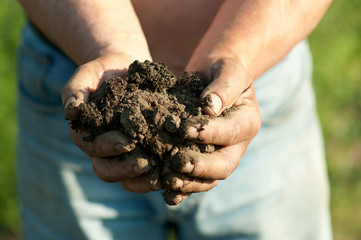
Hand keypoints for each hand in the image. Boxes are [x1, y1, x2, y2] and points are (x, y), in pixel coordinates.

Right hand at [61, 53, 161, 192]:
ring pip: (127, 177)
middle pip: (107, 170)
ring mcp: (123, 152)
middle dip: (125, 169)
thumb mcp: (86, 76)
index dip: (108, 148)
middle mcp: (103, 149)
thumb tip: (71, 111)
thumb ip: (75, 91)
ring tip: (161, 173)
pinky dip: (159, 173)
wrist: (123, 68)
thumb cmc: (101, 72)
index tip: (127, 143)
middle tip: (146, 163)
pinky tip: (172, 170)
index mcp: (87, 134)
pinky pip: (147, 171)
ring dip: (143, 179)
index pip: (92, 148)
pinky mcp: (143, 150)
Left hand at [163, 57, 260, 204]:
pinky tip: (166, 190)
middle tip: (178, 163)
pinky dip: (182, 188)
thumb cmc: (223, 70)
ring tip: (169, 181)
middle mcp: (236, 144)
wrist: (213, 77)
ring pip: (210, 178)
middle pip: (224, 165)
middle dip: (201, 167)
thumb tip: (209, 107)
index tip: (186, 129)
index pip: (231, 132)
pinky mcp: (203, 160)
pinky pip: (195, 180)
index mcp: (247, 122)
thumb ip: (223, 87)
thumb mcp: (229, 70)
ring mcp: (220, 155)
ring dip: (190, 182)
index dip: (210, 133)